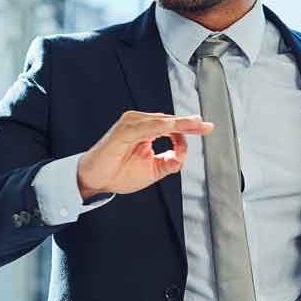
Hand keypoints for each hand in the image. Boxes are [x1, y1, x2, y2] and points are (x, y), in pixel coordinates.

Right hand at [75, 111, 213, 196]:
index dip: (188, 128)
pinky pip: (146, 127)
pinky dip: (161, 126)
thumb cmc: (117, 173)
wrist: (94, 180)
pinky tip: (174, 127)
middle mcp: (139, 123)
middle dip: (189, 123)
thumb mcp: (151, 171)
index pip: (171, 126)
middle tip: (206, 126)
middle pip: (169, 120)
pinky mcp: (124, 130)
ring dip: (179, 123)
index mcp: (145, 130)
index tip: (205, 131)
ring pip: (161, 121)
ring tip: (195, 125)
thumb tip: (181, 159)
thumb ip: (168, 164)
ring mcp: (131, 124)